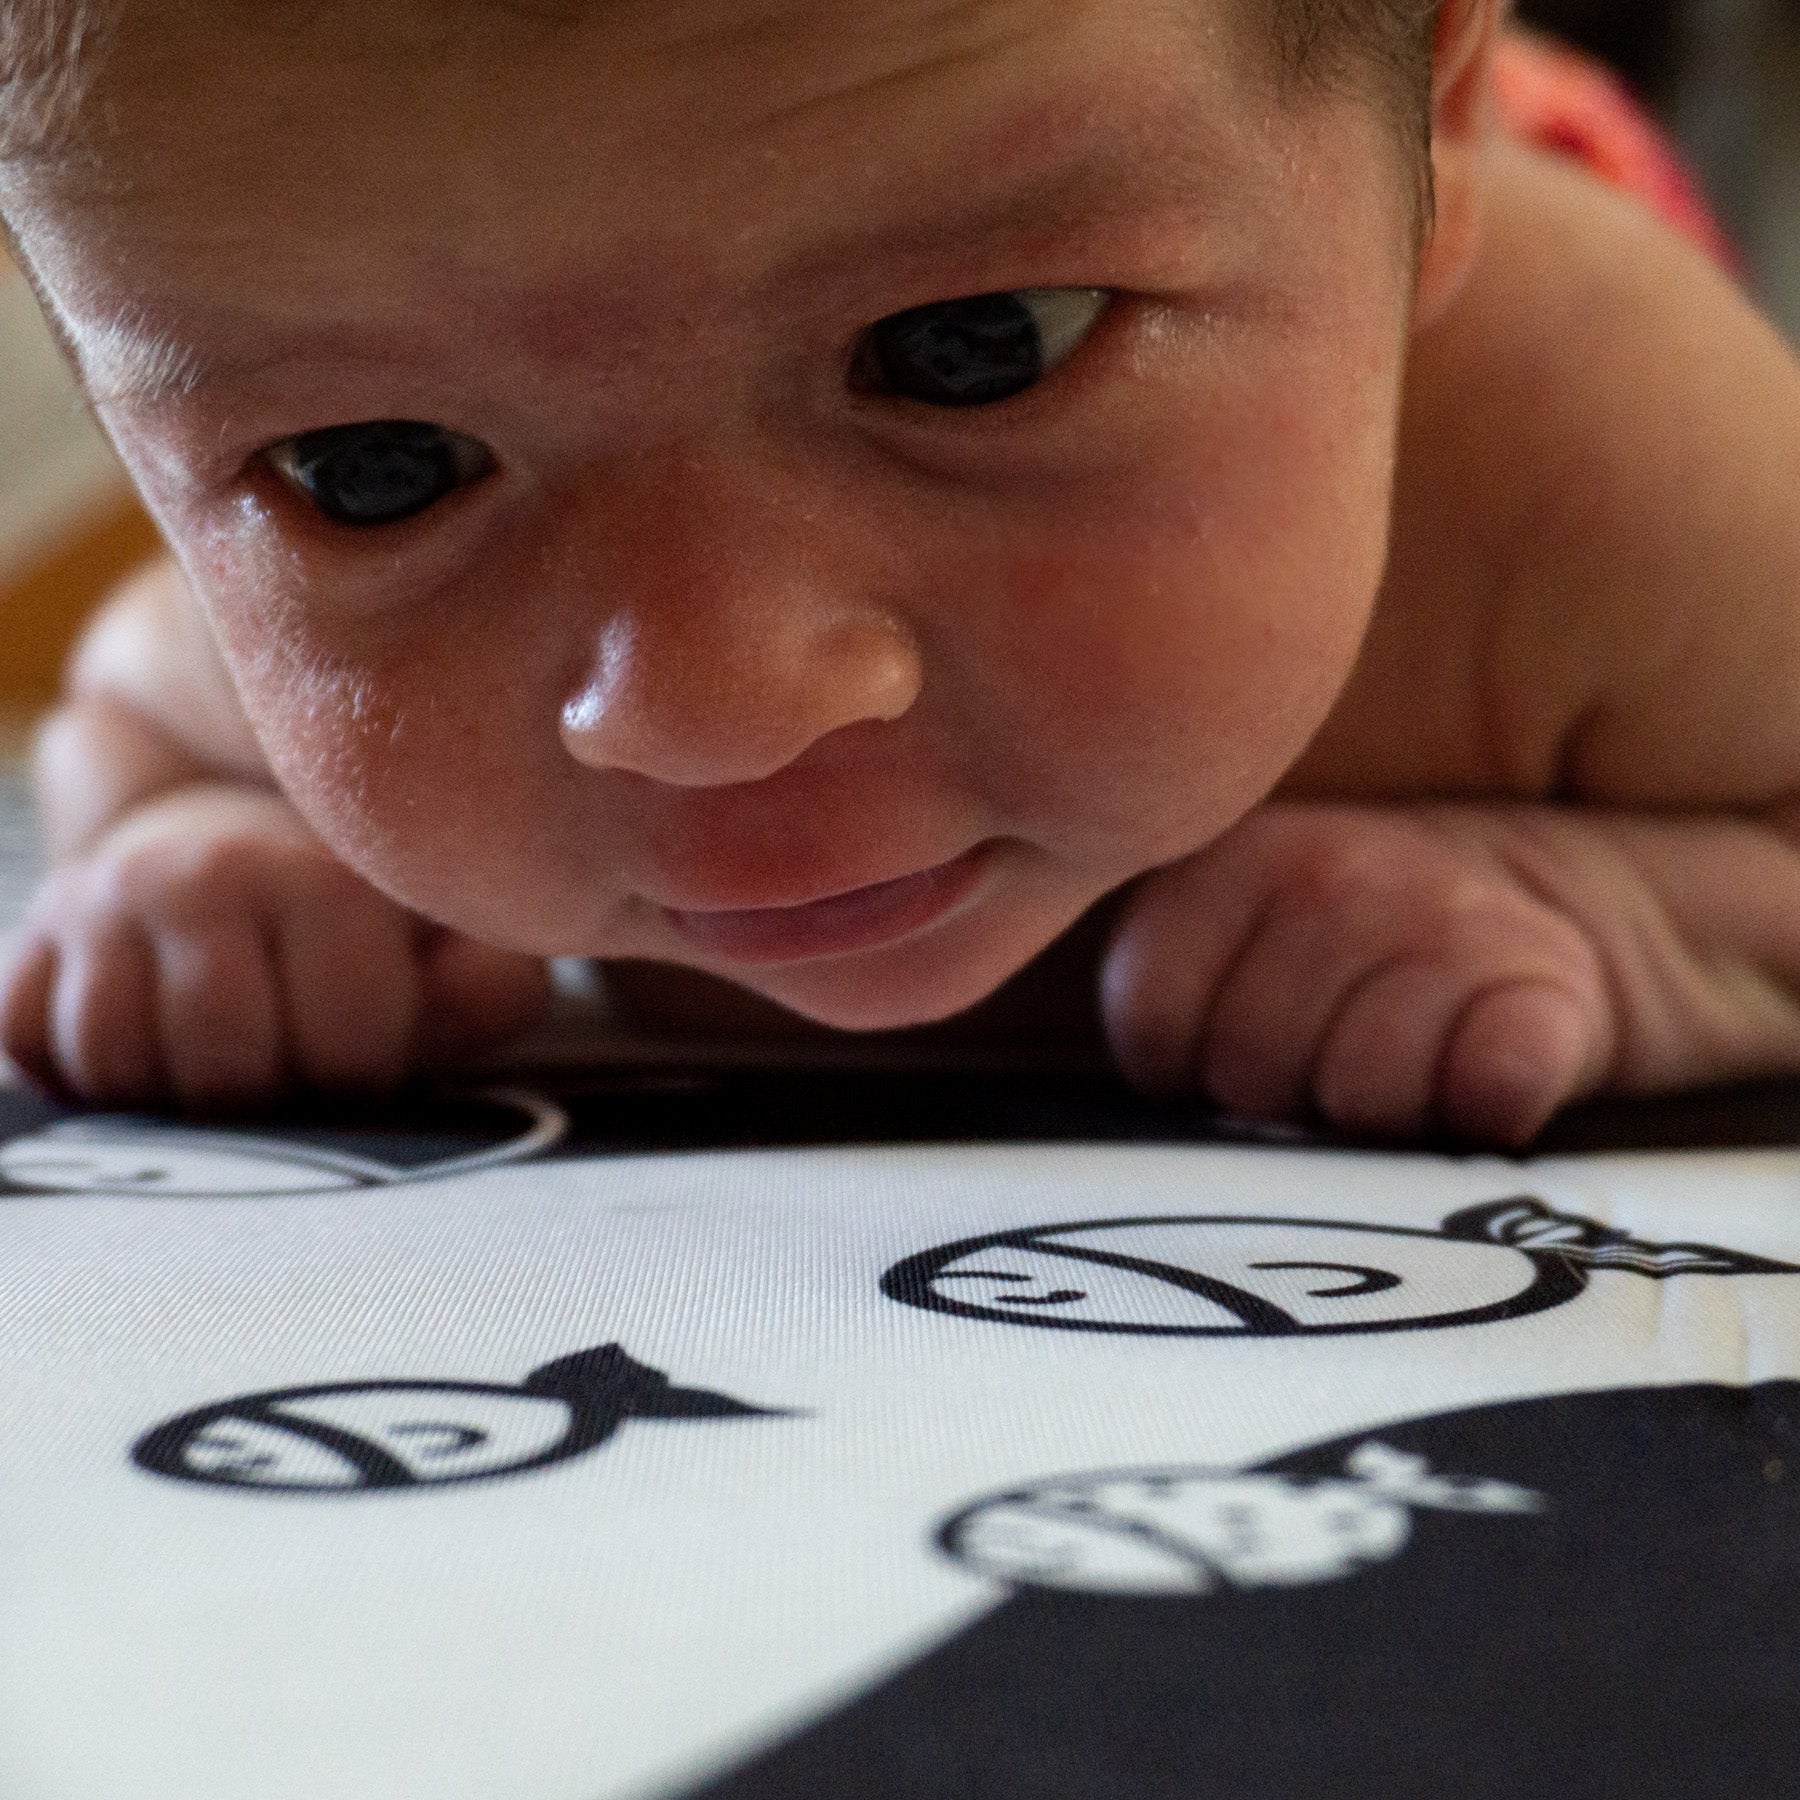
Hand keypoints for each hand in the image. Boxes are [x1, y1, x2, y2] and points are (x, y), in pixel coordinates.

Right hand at [0, 782, 551, 1109]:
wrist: (243, 840)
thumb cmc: (368, 918)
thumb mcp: (455, 942)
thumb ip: (484, 986)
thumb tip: (451, 1013)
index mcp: (321, 881)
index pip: (341, 1053)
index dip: (362, 1087)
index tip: (368, 1066)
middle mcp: (199, 876)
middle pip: (221, 1072)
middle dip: (269, 1102)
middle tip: (292, 1076)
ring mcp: (102, 904)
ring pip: (115, 1065)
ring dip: (173, 1097)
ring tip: (228, 1065)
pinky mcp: (30, 940)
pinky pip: (29, 1049)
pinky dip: (82, 1079)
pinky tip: (151, 1055)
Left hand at [1100, 800, 1799, 1145]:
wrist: (1565, 910)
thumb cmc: (1361, 965)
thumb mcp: (1242, 938)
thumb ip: (1171, 991)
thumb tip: (1125, 1115)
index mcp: (1229, 860)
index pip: (1151, 1022)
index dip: (1184, 1071)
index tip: (1230, 1056)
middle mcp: (1329, 872)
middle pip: (1247, 1072)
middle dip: (1278, 1103)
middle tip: (1329, 1070)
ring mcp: (1443, 922)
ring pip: (1357, 1095)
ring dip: (1376, 1118)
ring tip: (1402, 1071)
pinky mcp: (1548, 987)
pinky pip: (1487, 1085)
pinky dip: (1483, 1105)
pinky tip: (1480, 1081)